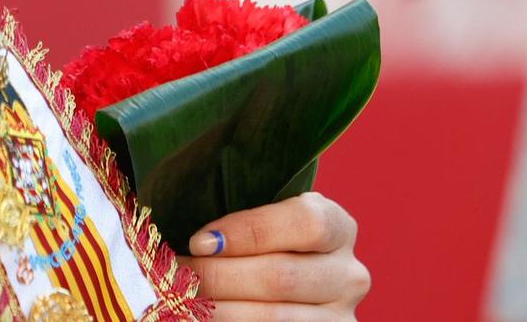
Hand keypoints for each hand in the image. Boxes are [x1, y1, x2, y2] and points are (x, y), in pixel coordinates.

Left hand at [179, 191, 369, 319]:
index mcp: (338, 227)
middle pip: (281, 276)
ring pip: (272, 317)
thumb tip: (187, 224)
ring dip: (218, 309)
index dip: (249, 231)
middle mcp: (349, 275)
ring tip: (180, 298)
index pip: (305, 222)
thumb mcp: (261, 218)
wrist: (280, 284)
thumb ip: (238, 215)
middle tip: (177, 272)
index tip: (199, 240)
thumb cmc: (259, 244)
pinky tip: (203, 318)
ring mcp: (341, 318)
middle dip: (218, 275)